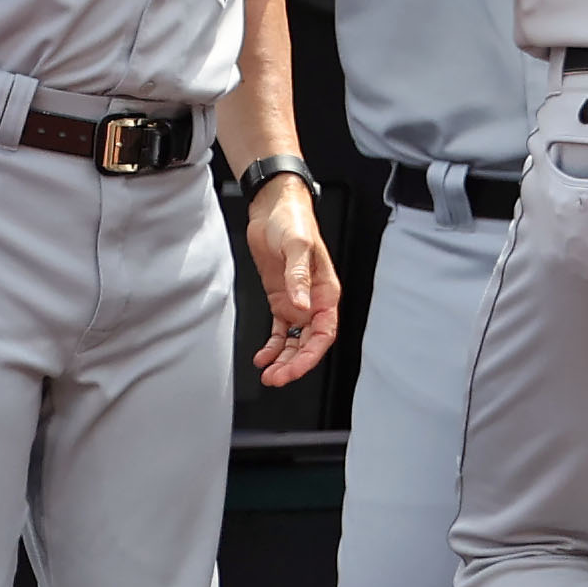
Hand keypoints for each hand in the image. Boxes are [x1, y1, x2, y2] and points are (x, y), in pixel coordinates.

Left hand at [243, 175, 340, 387]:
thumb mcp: (297, 246)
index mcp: (325, 291)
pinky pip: (278, 330)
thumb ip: (298, 277)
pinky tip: (262, 357)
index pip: (324, 333)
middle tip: (276, 379)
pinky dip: (271, 346)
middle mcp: (313, 300)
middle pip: (308, 342)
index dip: (311, 354)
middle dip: (294, 363)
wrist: (273, 207)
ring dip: (283, 359)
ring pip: (293, 340)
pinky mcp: (280, 298)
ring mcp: (296, 301)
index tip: (294, 368)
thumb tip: (301, 306)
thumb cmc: (293, 221)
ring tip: (268, 374)